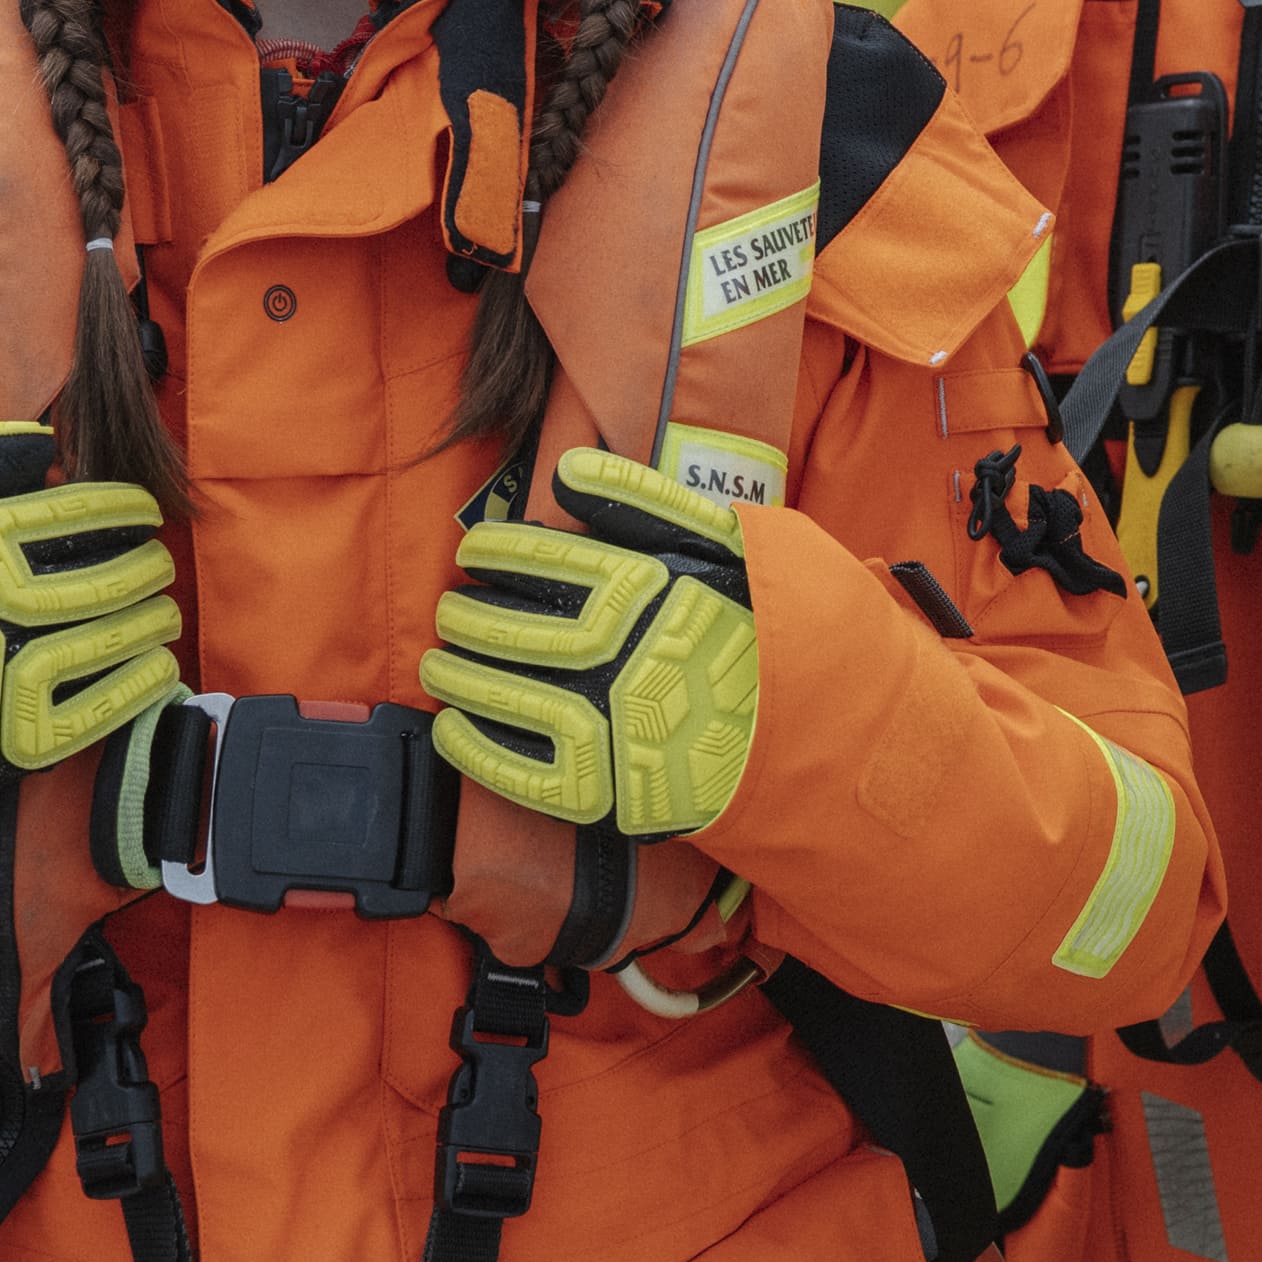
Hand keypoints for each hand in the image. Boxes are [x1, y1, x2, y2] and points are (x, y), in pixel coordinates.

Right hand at [0, 426, 179, 814]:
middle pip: (97, 580)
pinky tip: (156, 667)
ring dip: (148, 622)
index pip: (68, 516)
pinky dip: (136, 685)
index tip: (144, 510)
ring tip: (162, 612)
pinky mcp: (3, 743)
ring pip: (105, 641)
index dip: (119, 510)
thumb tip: (40, 449)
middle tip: (157, 563)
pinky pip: (95, 713)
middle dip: (141, 568)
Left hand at [424, 449, 760, 837]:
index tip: (473, 553)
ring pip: (500, 694)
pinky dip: (473, 747)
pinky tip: (453, 728)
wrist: (824, 731)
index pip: (538, 560)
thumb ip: (647, 503)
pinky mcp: (603, 789)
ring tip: (437, 667)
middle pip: (509, 628)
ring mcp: (604, 726)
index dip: (494, 553)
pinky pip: (515, 769)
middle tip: (449, 612)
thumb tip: (567, 472)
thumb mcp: (731, 544)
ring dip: (456, 678)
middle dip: (466, 618)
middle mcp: (612, 655)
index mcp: (638, 590)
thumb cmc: (778, 630)